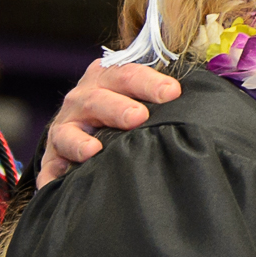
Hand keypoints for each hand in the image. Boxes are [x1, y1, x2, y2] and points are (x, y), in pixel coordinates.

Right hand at [38, 60, 179, 185]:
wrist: (94, 127)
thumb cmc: (133, 108)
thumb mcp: (145, 95)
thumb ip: (167, 96)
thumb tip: (204, 104)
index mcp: (108, 78)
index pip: (128, 74)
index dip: (149, 82)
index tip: (172, 93)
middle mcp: (83, 99)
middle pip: (98, 100)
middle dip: (118, 108)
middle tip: (139, 117)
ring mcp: (65, 127)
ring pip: (69, 132)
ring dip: (81, 141)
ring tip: (95, 150)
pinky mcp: (54, 157)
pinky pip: (51, 166)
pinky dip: (54, 174)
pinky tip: (61, 182)